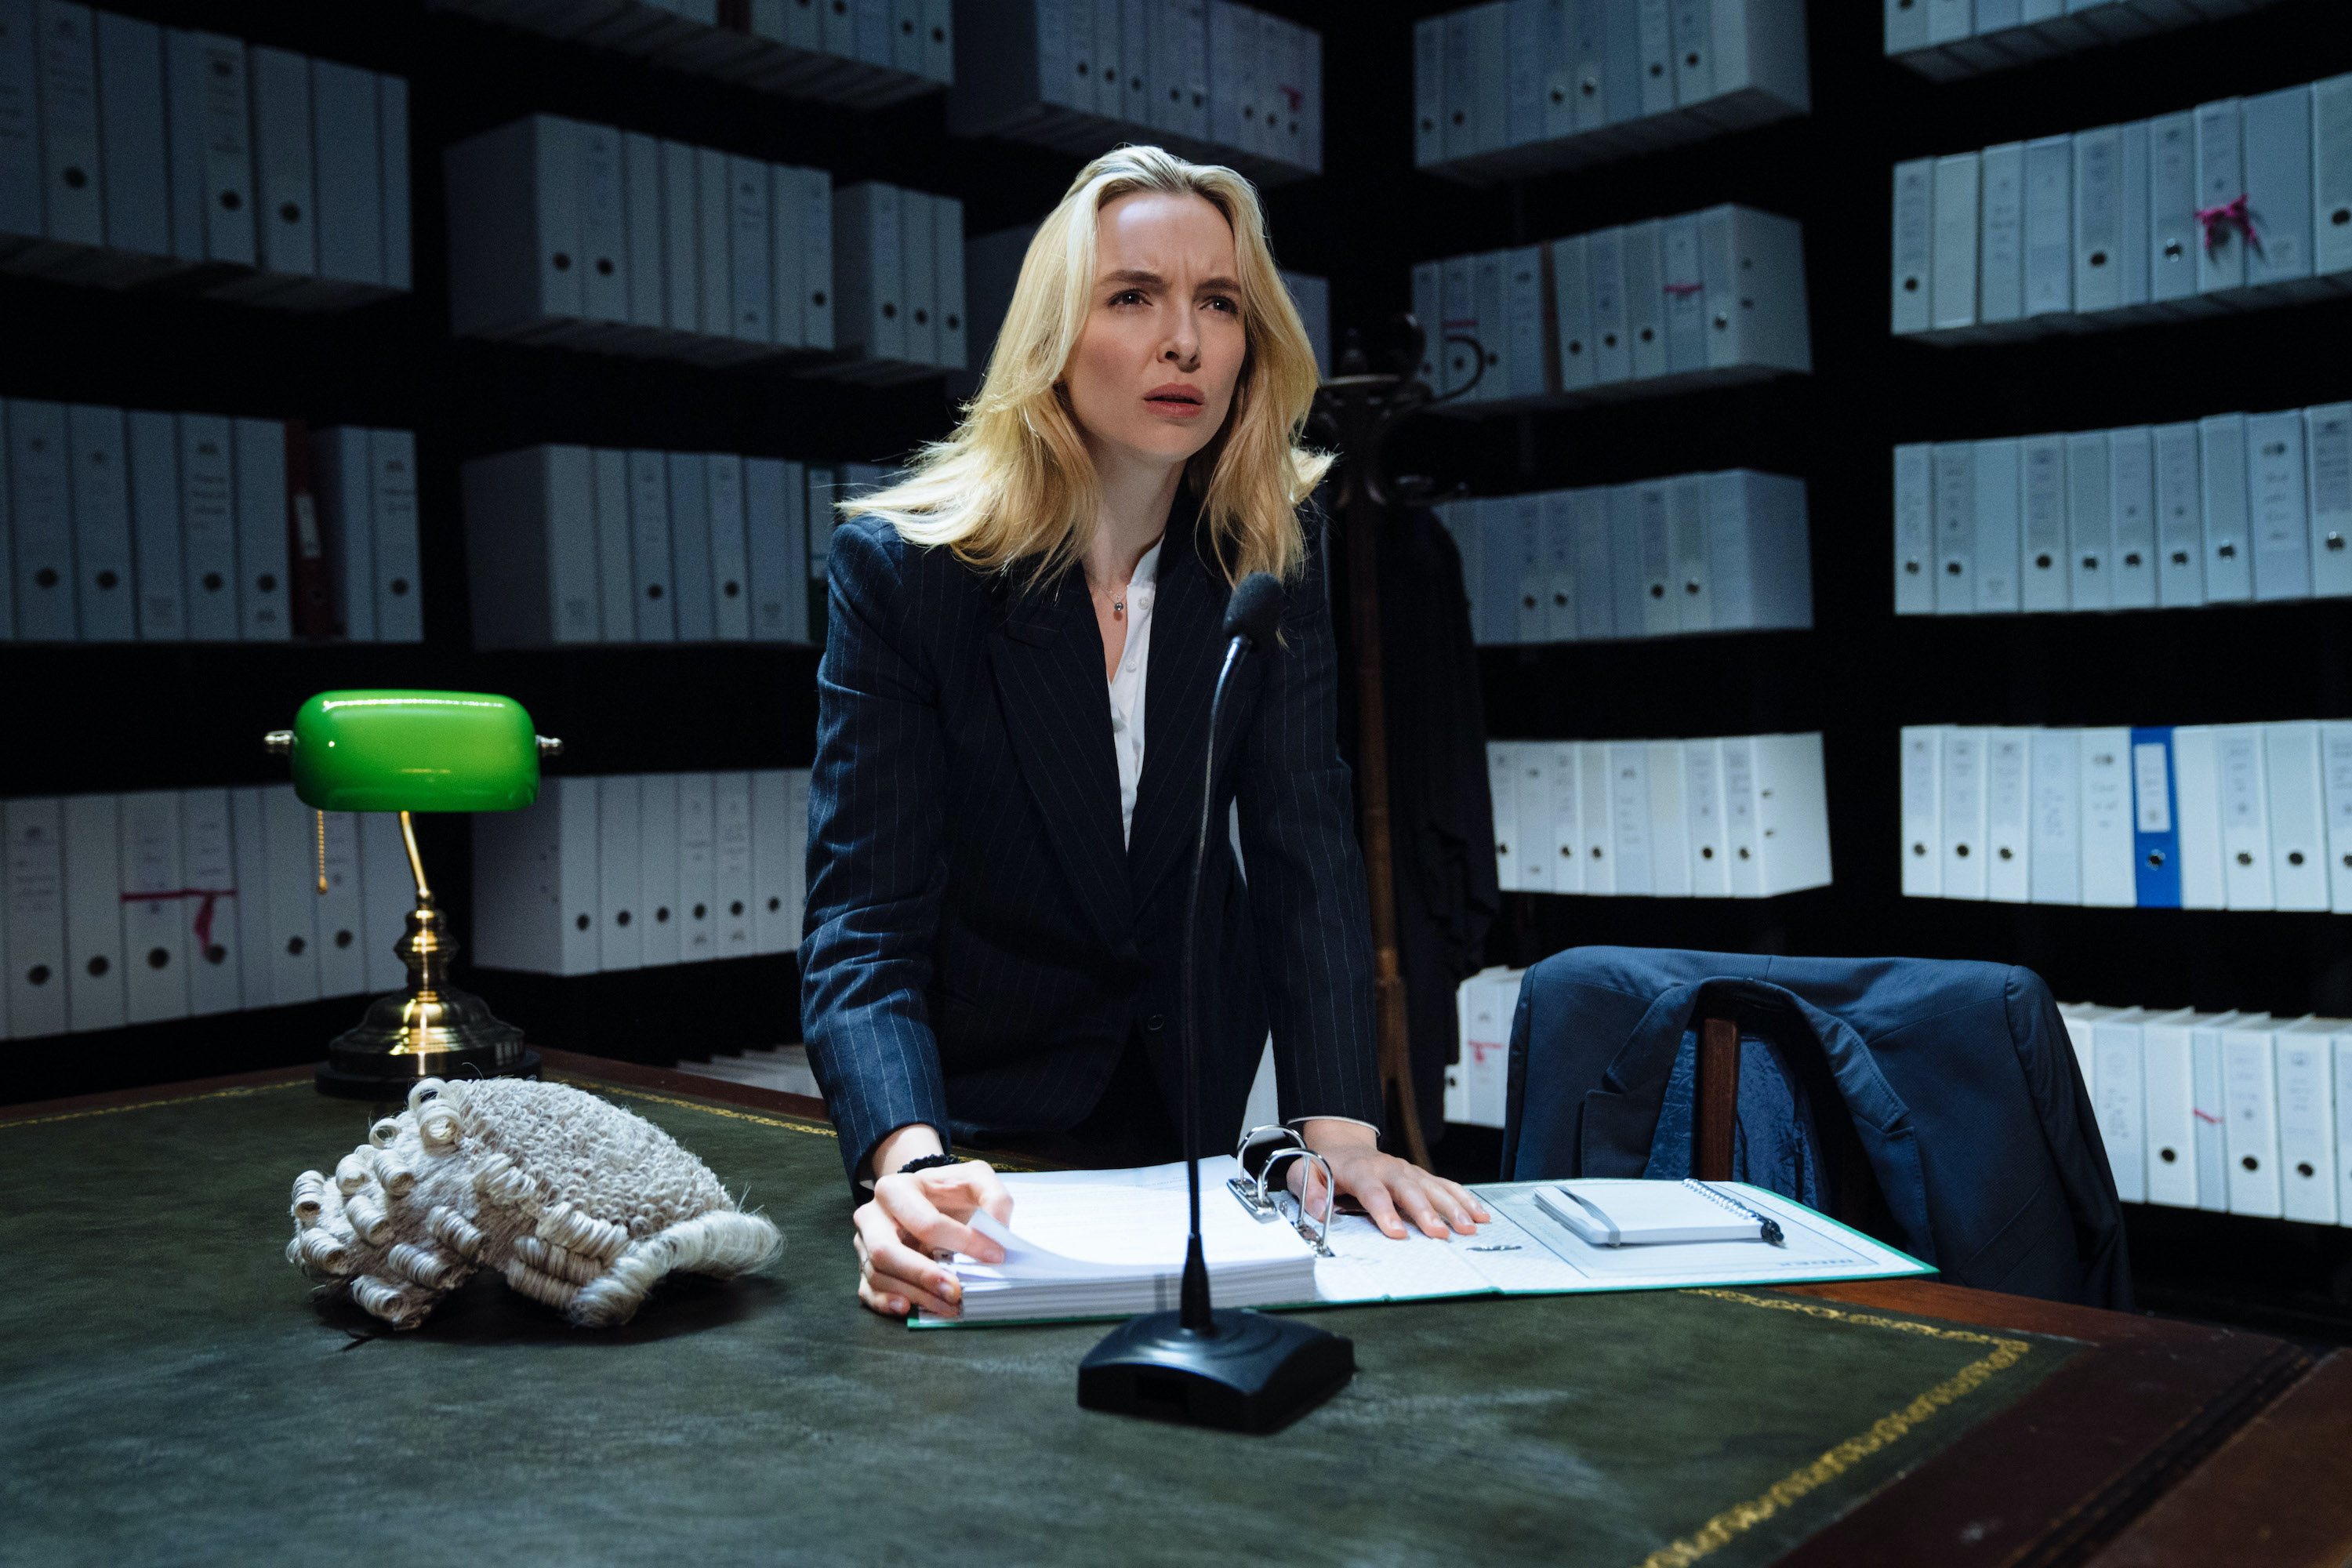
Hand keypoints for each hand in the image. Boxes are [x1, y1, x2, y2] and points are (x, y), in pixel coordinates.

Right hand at [853, 1159, 1013, 1318]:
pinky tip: (907, 1307)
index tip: (993, 1256)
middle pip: (885, 1251)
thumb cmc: (949, 1190)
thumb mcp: (975, 1179)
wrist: (928, 1196)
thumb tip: (997, 1230)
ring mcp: (865, 1243)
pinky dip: (884, 1302)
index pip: (924, 1222)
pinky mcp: (865, 1266)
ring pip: (878, 1274)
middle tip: (956, 1291)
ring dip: (915, 1294)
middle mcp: (872, 1215)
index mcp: (895, 1189)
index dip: (961, 1242)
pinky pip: (867, 1290)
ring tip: (948, 1303)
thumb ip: (993, 1197)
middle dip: (923, 1275)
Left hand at [1290, 1120, 1490, 1240]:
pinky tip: (1479, 1214)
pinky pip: (1445, 1185)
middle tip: (1441, 1233)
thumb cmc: (1325, 1164)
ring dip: (1453, 1206)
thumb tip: (1319, 1209)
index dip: (1385, 1212)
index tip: (1397, 1232)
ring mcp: (1407, 1171)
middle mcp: (1388, 1168)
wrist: (1342, 1143)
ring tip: (1468, 1226)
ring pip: (1433, 1187)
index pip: (1374, 1192)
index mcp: (1360, 1171)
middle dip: (1427, 1211)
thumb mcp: (1304, 1173)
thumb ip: (1310, 1191)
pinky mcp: (1419, 1176)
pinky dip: (1464, 1198)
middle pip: (1410, 1190)